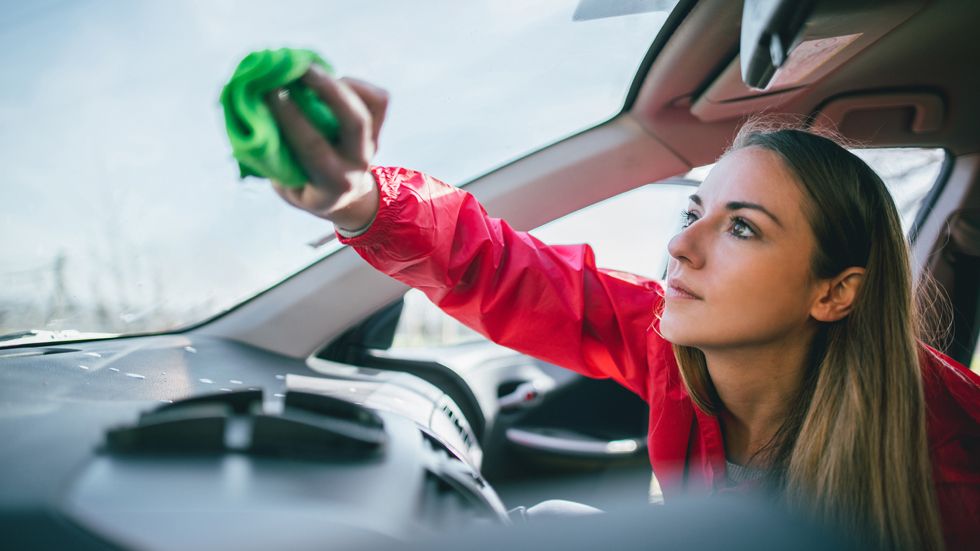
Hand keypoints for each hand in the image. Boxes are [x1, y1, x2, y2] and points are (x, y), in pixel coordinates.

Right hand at [266, 66, 387, 229]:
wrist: (343, 198)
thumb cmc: (301, 184)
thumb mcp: (285, 182)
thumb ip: (272, 153)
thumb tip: (251, 108)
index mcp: (332, 184)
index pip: (313, 147)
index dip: (290, 117)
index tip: (268, 91)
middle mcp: (358, 164)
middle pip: (354, 122)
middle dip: (326, 90)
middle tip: (298, 68)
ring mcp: (372, 145)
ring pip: (370, 107)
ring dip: (338, 83)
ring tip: (308, 67)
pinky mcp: (379, 129)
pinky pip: (377, 99)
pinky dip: (354, 83)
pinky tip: (331, 80)